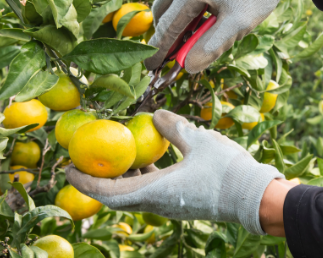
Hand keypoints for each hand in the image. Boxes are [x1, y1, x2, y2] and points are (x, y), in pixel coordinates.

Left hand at [65, 110, 284, 234]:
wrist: (254, 196)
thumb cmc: (227, 169)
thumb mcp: (200, 140)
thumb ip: (174, 128)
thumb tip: (153, 115)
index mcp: (156, 191)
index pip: (109, 192)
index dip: (85, 181)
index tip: (69, 168)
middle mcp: (158, 204)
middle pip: (117, 198)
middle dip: (99, 180)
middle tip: (88, 161)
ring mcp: (170, 206)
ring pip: (134, 196)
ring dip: (122, 179)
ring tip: (118, 157)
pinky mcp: (181, 204)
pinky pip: (151, 193)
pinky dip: (141, 178)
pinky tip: (149, 160)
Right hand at [145, 0, 315, 72]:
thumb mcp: (239, 24)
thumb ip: (212, 46)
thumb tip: (188, 67)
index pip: (167, 27)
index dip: (159, 50)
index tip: (150, 67)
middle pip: (163, 9)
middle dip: (166, 32)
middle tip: (173, 51)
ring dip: (179, 15)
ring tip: (194, 32)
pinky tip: (208, 9)